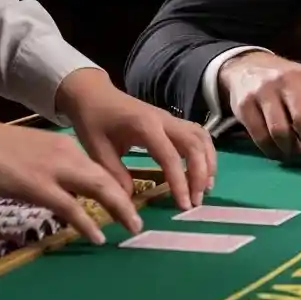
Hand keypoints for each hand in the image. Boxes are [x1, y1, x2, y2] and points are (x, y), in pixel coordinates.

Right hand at [0, 102, 141, 244]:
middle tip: (140, 221)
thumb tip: (64, 195)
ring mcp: (53, 170)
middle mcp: (66, 155)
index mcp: (64, 147)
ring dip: (119, 210)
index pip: (99, 168)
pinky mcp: (38, 186)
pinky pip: (71, 208)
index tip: (128, 204)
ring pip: (98, 189)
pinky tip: (98, 236)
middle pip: (107, 179)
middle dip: (127, 201)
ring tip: (133, 227)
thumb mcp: (31, 158)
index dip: (116, 188)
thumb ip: (51, 173)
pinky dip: (88, 223)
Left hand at [56, 68, 215, 209]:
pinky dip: (205, 153)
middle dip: (200, 174)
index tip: (183, 205)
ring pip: (201, 138)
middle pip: (194, 145)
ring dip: (208, 163)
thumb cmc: (93, 121)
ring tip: (204, 188)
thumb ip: (115, 174)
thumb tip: (130, 201)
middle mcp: (164, 120)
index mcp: (144, 126)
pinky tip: (202, 171)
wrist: (93, 94)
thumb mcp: (96, 150)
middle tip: (196, 201)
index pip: (170, 156)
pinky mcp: (172, 121)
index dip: (180, 182)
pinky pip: (197, 135)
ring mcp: (170, 118)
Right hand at [218, 51, 300, 166]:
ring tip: (298, 154)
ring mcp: (264, 92)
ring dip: (292, 151)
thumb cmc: (290, 85)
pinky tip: (280, 152)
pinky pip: (261, 137)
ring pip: (281, 132)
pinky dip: (273, 151)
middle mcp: (289, 81)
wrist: (248, 66)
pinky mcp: (244, 105)